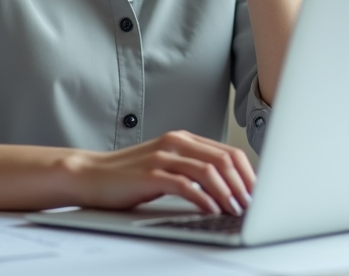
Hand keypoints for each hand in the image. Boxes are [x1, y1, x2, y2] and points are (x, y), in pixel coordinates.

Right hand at [79, 130, 254, 214]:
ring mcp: (163, 156)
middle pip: (224, 159)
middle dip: (243, 184)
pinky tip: (211, 210)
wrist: (90, 175)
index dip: (248, 173)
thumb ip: (193, 170)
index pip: (228, 152)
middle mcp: (176, 143)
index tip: (258, 193)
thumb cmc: (130, 176)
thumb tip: (228, 188)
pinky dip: (203, 198)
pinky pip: (185, 185)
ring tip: (236, 209)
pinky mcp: (150, 173)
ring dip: (227, 192)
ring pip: (209, 170)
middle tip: (253, 205)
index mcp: (184, 139)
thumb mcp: (167, 166)